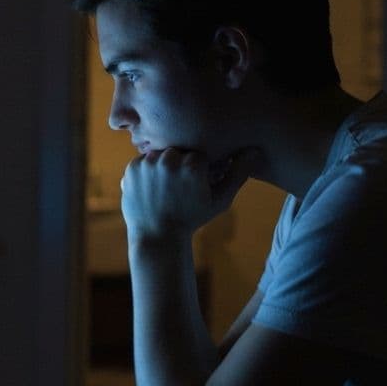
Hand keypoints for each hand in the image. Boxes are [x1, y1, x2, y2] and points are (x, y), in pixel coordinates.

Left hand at [120, 146, 262, 244]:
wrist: (157, 236)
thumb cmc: (192, 218)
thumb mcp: (220, 199)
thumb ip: (238, 173)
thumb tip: (254, 150)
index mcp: (193, 164)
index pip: (199, 154)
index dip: (198, 170)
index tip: (194, 186)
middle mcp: (170, 159)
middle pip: (179, 150)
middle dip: (179, 166)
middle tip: (177, 189)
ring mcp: (148, 163)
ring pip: (160, 154)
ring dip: (162, 167)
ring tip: (164, 190)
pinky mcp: (132, 168)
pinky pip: (143, 161)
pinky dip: (147, 173)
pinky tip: (151, 190)